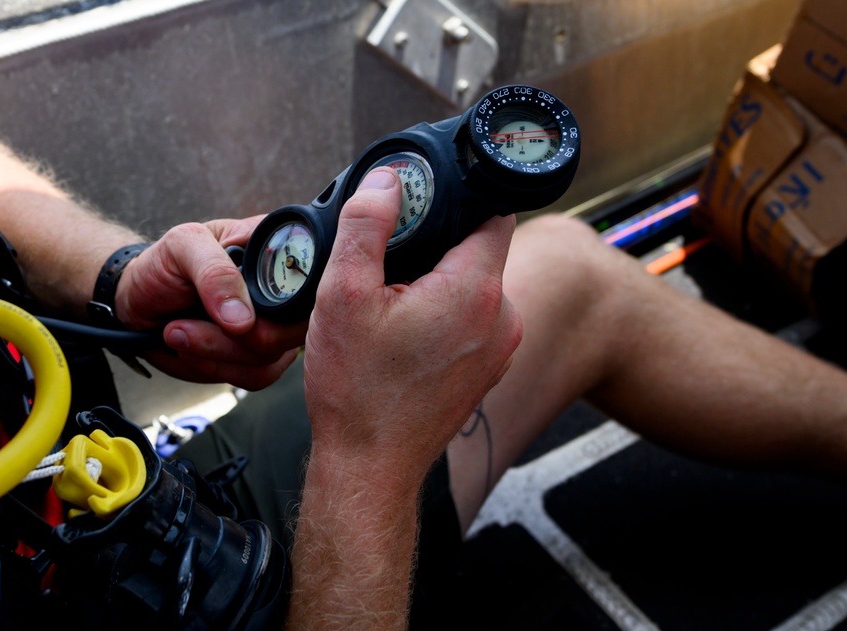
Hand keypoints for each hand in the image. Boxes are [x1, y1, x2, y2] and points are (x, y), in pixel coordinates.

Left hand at [114, 216, 305, 388]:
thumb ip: (214, 273)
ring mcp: (276, 327)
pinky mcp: (259, 358)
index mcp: (279, 250)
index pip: (313, 281)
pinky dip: (213, 368)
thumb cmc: (162, 265)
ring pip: (271, 359)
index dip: (284, 305)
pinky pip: (255, 377)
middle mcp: (286, 291)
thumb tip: (244, 319)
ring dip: (215, 353)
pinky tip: (190, 349)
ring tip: (178, 331)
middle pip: (294, 330)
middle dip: (234, 338)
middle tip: (186, 326)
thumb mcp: (181, 246)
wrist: (136, 302)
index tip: (238, 316)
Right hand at [303, 168, 522, 483]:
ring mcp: (501, 348)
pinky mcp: (489, 369)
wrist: (371, 465)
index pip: (493, 212)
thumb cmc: (358, 391)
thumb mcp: (343, 295)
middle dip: (439, 244)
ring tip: (394, 302)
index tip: (425, 203)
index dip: (459, 198)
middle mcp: (503, 317)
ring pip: (477, 285)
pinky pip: (476, 319)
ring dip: (442, 282)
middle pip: (482, 248)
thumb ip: (366, 226)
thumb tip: (386, 181)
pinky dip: (447, 314)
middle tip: (393, 260)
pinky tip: (406, 333)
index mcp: (475, 290)